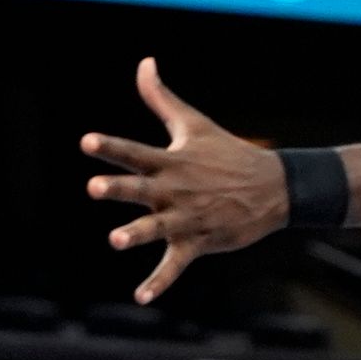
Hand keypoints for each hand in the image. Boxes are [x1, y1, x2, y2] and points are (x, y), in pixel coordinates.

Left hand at [79, 59, 287, 304]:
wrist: (274, 189)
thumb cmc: (228, 153)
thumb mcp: (194, 123)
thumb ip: (160, 97)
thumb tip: (145, 62)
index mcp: (171, 161)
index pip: (134, 152)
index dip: (110, 147)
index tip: (86, 142)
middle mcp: (176, 190)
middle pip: (141, 189)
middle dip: (119, 189)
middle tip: (94, 188)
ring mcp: (188, 218)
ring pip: (158, 229)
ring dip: (138, 234)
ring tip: (115, 240)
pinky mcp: (198, 243)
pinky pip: (175, 266)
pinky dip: (159, 282)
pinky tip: (140, 297)